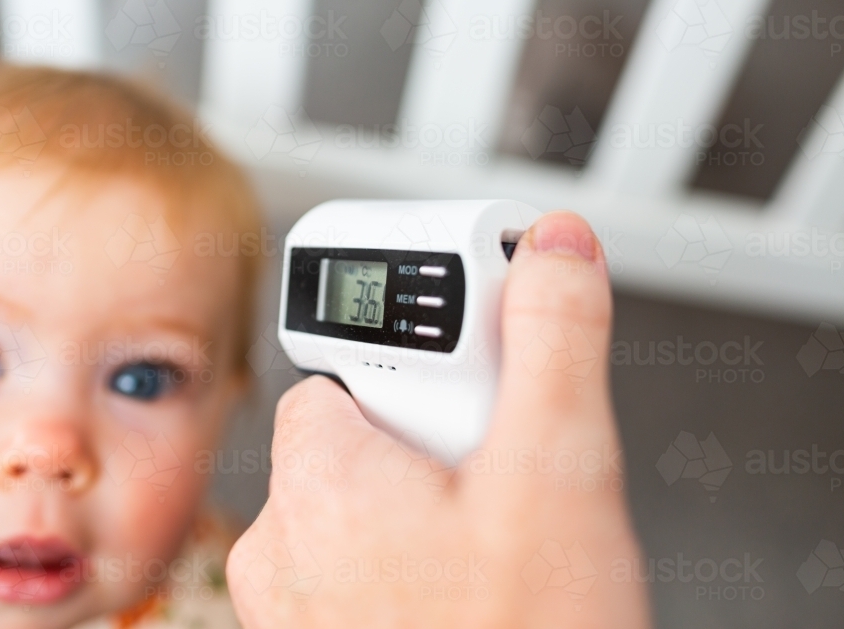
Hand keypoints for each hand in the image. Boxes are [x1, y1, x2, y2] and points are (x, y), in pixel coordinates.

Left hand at [227, 212, 650, 627]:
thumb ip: (553, 342)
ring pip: (364, 505)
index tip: (471, 383)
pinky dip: (410, 560)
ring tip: (495, 546)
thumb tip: (552, 251)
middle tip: (499, 481)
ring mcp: (295, 605)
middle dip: (434, 440)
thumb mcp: (561, 475)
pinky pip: (359, 566)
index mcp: (318, 480)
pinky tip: (470, 590)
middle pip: (360, 434)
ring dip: (428, 504)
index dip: (418, 367)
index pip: (344, 367)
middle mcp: (282, 543)